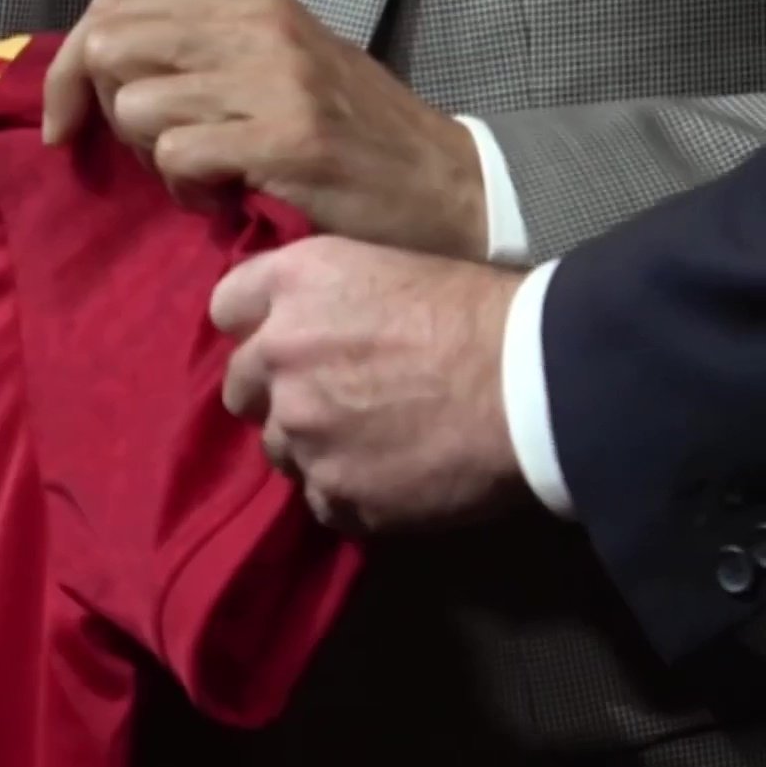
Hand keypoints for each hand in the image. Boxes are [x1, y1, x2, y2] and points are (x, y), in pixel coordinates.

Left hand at [42, 0, 488, 259]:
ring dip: (152, 160)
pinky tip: (223, 202)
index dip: (70, 67)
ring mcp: (276, 83)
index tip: (66, 125)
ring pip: (137, 106)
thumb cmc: (355, 145)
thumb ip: (204, 64)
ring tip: (206, 180)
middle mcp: (260, 32)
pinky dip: (185, 191)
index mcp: (254, 9)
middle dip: (104, 113)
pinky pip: (176, 155)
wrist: (453, 190)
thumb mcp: (280, 77)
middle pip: (110, 46)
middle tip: (149, 157)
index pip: (117, 5)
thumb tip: (105, 75)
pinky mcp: (288, 140)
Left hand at [209, 235, 528, 531]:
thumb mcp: (386, 268)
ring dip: (312, 446)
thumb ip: (321, 296)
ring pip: (278, 448)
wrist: (539, 384)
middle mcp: (279, 354)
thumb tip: (298, 324)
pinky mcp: (332, 489)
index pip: (228, 306)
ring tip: (372, 441)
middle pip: (240, 386)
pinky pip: (320, 498)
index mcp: (294, 284)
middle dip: (276, 393)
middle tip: (332, 398)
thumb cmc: (482, 314)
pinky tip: (392, 476)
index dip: (256, 325)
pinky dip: (349, 492)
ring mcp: (301, 428)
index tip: (284, 339)